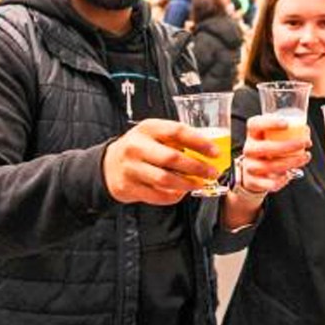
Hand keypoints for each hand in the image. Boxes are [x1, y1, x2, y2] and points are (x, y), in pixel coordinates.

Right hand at [103, 119, 218, 205]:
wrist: (108, 164)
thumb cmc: (141, 147)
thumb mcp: (155, 134)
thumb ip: (177, 139)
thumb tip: (210, 150)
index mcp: (147, 128)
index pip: (177, 131)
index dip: (199, 142)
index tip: (215, 152)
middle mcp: (136, 146)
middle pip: (172, 158)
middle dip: (197, 167)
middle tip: (212, 172)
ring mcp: (130, 168)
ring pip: (165, 179)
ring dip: (187, 184)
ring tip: (200, 184)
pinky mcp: (128, 187)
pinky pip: (157, 195)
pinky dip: (173, 196)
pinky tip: (182, 192)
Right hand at [240, 114, 311, 193]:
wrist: (252, 173)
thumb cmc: (268, 150)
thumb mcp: (271, 138)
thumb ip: (285, 132)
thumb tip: (305, 130)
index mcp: (253, 134)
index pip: (254, 124)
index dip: (269, 123)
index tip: (287, 124)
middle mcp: (249, 149)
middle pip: (265, 148)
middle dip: (288, 146)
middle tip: (305, 142)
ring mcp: (250, 166)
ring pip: (270, 166)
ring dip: (291, 162)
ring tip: (305, 157)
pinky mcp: (253, 182)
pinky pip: (269, 183)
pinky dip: (282, 180)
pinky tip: (290, 175)